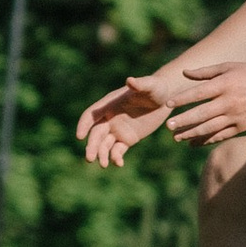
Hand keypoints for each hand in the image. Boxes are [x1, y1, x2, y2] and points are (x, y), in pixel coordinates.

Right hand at [75, 69, 193, 166]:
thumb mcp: (149, 86)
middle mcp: (110, 117)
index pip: (91, 115)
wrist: (166, 98)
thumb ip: (139, 84)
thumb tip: (130, 81)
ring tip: (104, 165)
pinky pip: (118, 150)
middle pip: (96, 133)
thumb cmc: (155, 87)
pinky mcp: (128, 139)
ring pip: (105, 144)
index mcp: (110, 103)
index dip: (84, 125)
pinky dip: (116, 158)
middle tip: (90, 158)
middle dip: (92, 146)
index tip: (80, 136)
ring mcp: (118, 129)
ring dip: (102, 154)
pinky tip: (119, 163)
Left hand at [165, 60, 245, 144]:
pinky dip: (207, 140)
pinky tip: (194, 143)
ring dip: (192, 134)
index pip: (199, 93)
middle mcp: (229, 101)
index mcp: (224, 84)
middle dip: (184, 121)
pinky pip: (222, 135)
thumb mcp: (228, 67)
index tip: (167, 104)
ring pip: (210, 128)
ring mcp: (236, 116)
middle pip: (202, 114)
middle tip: (168, 126)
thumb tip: (184, 73)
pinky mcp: (242, 126)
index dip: (182, 99)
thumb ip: (205, 72)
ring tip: (177, 137)